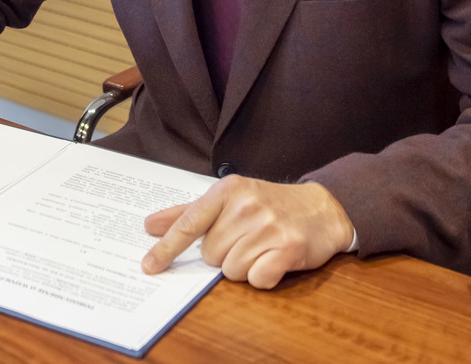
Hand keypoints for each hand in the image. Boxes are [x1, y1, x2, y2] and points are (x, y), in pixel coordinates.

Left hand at [142, 177, 354, 288]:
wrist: (321, 208)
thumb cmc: (269, 204)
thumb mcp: (229, 199)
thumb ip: (188, 213)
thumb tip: (150, 225)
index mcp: (227, 190)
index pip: (189, 223)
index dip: (167, 247)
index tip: (149, 266)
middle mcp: (246, 206)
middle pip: (211, 254)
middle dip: (225, 254)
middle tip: (247, 239)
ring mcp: (268, 226)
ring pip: (232, 270)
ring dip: (245, 266)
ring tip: (262, 247)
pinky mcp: (288, 248)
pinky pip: (257, 280)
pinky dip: (263, 276)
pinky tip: (274, 259)